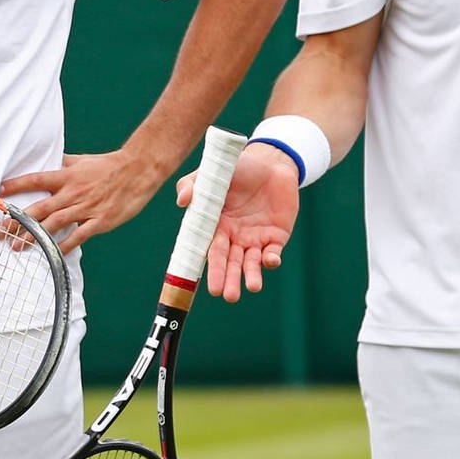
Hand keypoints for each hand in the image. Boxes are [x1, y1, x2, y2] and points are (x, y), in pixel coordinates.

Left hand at [1, 147, 165, 252]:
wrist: (138, 170)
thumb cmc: (109, 165)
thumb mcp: (82, 160)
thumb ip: (63, 164)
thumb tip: (47, 161)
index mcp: (67, 176)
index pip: (36, 180)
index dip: (16, 186)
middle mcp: (72, 192)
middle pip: (38, 208)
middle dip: (16, 221)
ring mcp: (86, 207)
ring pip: (54, 224)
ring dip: (33, 236)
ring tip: (16, 246)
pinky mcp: (100, 220)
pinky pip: (79, 235)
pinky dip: (64, 244)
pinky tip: (51, 253)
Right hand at [176, 142, 299, 302]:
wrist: (270, 162)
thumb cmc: (236, 169)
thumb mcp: (211, 174)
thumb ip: (193, 184)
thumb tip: (182, 201)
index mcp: (217, 228)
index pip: (212, 253)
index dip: (212, 269)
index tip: (209, 287)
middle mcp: (235, 238)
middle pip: (231, 263)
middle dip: (230, 280)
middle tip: (228, 296)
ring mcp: (256, 238)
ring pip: (252, 263)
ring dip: (251, 276)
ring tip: (252, 287)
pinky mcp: (276, 236)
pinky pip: (273, 252)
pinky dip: (272, 259)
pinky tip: (270, 261)